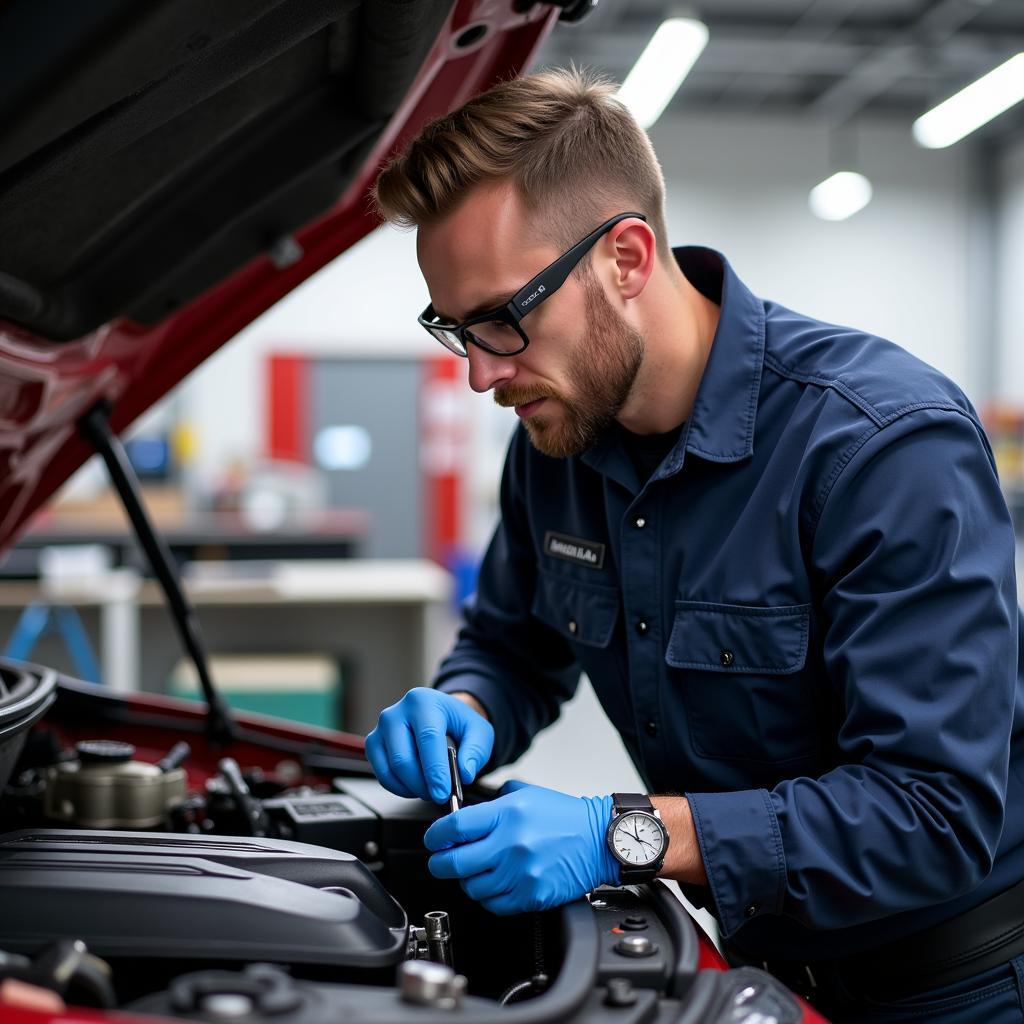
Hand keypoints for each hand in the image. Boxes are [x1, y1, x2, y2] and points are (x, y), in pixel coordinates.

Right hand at [364, 688, 493, 801]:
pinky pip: (382, 775)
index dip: (435, 770)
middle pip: (403, 758)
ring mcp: (381, 729)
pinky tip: (416, 785)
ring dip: (412, 789)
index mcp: (423, 702)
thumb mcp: (479, 731)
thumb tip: (464, 773)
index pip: (428, 738)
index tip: (443, 792)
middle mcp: (396, 712)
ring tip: (431, 789)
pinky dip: (401, 788)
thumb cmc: (457, 723)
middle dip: (422, 785)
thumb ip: (476, 751)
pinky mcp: (373, 744)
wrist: (439, 715)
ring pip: (391, 770)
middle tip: (439, 795)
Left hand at [423, 781, 618, 913]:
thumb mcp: (525, 794)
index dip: (436, 836)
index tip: (433, 840)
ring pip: (472, 887)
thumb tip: (464, 817)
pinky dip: (489, 896)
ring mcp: (521, 873)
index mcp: (507, 814)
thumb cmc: (563, 816)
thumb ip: (492, 803)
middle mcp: (511, 844)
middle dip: (440, 863)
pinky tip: (496, 883)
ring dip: (468, 880)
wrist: (597, 840)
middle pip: (455, 863)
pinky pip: (494, 904)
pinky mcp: (531, 896)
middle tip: (441, 861)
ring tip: (478, 870)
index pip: (455, 828)